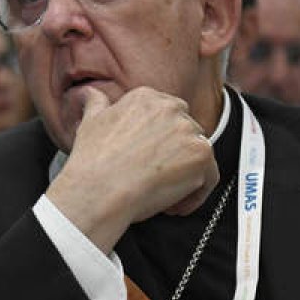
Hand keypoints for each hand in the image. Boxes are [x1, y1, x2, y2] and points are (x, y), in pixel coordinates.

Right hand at [45, 86, 218, 252]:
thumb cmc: (93, 161)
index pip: (168, 114)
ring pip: (198, 155)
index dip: (161, 140)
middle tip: (155, 176)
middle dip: (175, 155)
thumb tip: (90, 94)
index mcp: (146, 97)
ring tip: (161, 195)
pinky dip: (195, 195)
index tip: (149, 156)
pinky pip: (209, 177)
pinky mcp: (201, 156)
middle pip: (186, 132)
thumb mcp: (90, 122)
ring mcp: (189, 131)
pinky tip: (171, 205)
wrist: (100, 189)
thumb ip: (96, 103)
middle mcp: (171, 108)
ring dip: (185, 176)